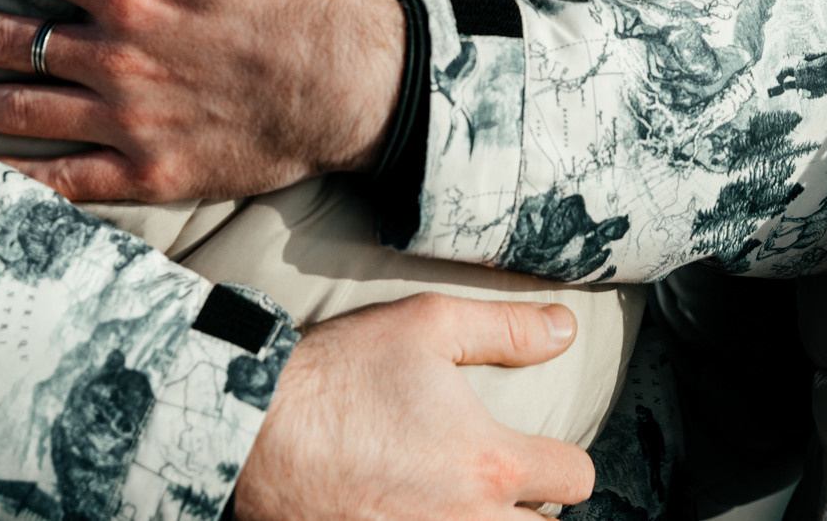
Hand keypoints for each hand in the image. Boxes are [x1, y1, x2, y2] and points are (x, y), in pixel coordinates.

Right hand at [236, 296, 594, 520]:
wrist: (250, 433)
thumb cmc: (337, 374)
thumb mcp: (425, 325)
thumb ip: (506, 327)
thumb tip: (566, 330)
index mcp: (489, 462)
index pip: (575, 478)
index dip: (562, 459)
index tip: (537, 449)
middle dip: (532, 511)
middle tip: (503, 487)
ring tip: (466, 505)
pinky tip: (419, 515)